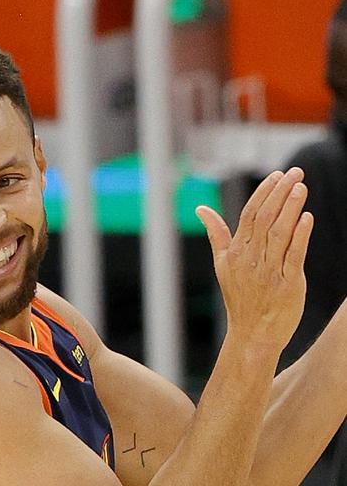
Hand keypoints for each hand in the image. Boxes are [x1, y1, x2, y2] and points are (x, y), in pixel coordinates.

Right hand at [196, 167, 313, 352]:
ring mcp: (268, 272)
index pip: (249, 215)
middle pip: (264, 219)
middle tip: (295, 172)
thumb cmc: (239, 297)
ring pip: (278, 234)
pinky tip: (307, 218)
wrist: (251, 333)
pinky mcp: (287, 286)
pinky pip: (294, 257)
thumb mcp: (222, 264)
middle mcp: (250, 259)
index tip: (279, 175)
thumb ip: (216, 234)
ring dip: (290, 208)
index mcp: (236, 252)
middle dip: (280, 193)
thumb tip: (200, 209)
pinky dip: (300, 236)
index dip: (264, 193)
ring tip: (302, 187)